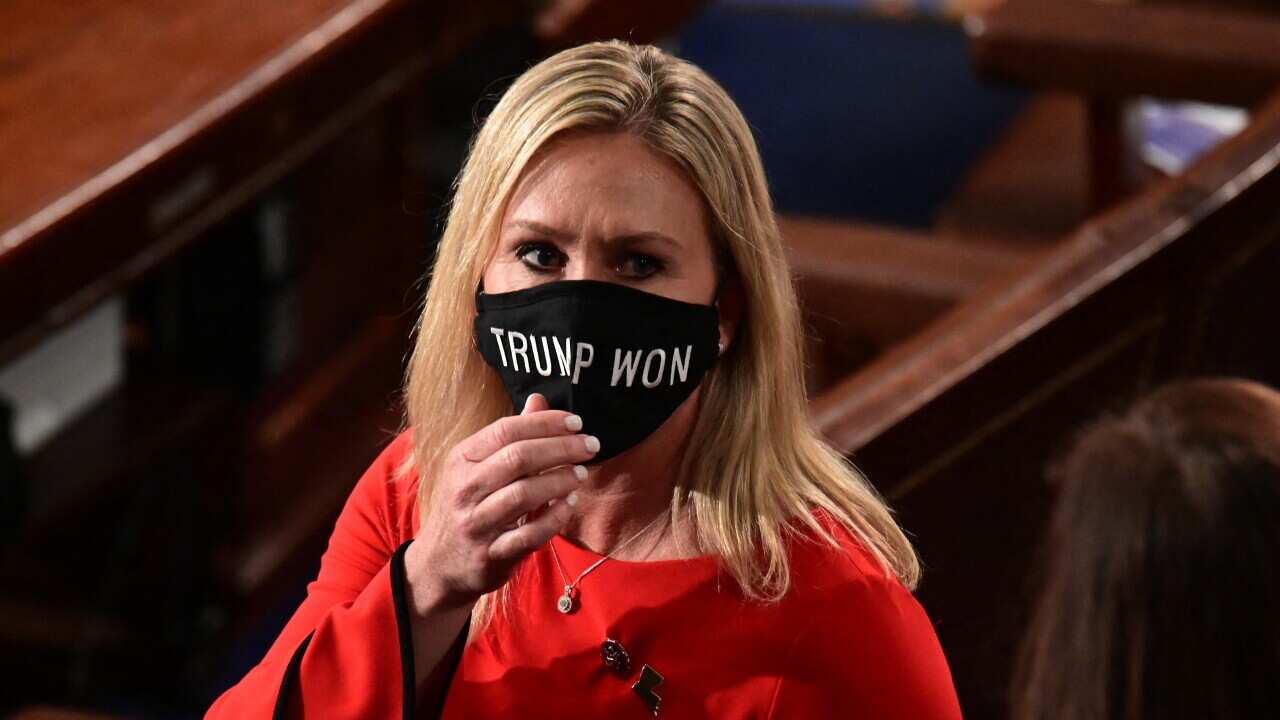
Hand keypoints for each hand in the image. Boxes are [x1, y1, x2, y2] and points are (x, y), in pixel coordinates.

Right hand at [405, 393, 597, 611]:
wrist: (439, 563)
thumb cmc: (468, 505)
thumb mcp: (478, 466)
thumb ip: (510, 435)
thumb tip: (539, 400)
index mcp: (462, 459)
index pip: (506, 430)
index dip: (545, 423)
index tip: (577, 423)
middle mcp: (465, 488)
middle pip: (518, 458)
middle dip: (561, 448)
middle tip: (590, 446)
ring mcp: (476, 523)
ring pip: (523, 495)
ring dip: (560, 481)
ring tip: (582, 474)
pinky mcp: (491, 554)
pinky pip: (528, 535)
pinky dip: (554, 518)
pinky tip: (569, 505)